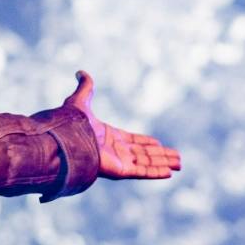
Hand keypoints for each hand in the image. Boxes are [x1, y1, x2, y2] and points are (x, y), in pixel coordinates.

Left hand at [63, 70, 180, 179]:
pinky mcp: (120, 171)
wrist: (65, 140)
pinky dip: (156, 172)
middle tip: (177, 157)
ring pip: (147, 163)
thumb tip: (80, 71)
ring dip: (164, 163)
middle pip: (144, 154)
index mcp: (108, 137)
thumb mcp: (80, 101)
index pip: (132, 140)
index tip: (159, 143)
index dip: (146, 142)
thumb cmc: (71, 123)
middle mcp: (115, 151)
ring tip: (179, 164)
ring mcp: (118, 162)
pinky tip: (169, 172)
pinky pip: (142, 172)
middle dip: (161, 155)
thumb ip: (85, 88)